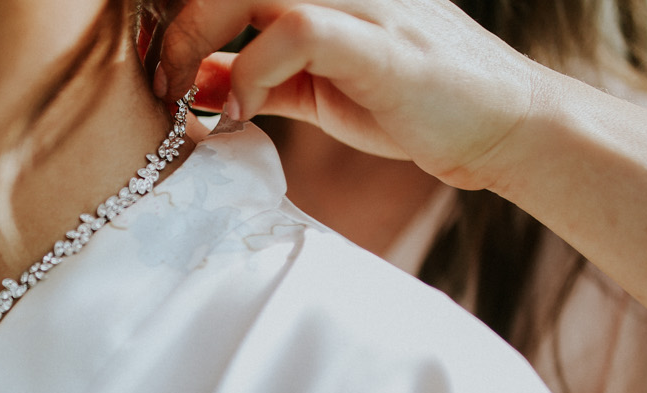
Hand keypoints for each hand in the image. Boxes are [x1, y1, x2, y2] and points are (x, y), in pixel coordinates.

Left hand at [150, 0, 543, 189]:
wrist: (495, 125)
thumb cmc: (405, 104)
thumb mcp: (310, 87)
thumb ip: (254, 75)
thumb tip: (191, 79)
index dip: (178, 13)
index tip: (151, 60)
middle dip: (173, 24)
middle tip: (157, 81)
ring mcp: (360, 0)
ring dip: (194, 39)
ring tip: (182, 96)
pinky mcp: (376, 39)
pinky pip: (291, 29)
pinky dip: (247, 72)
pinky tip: (238, 113)